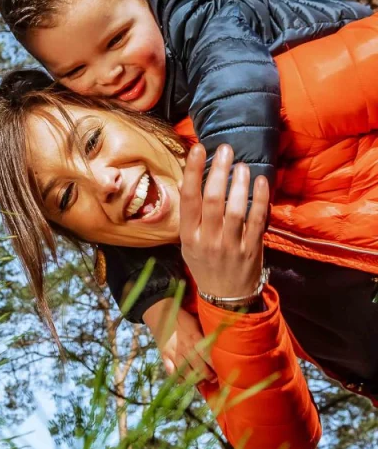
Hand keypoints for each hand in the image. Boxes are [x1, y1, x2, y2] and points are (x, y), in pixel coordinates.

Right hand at [143, 300, 215, 381]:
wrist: (161, 313)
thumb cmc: (183, 318)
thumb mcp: (196, 323)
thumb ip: (205, 334)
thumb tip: (220, 342)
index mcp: (195, 339)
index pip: (208, 356)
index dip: (216, 366)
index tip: (222, 371)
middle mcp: (186, 348)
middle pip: (199, 368)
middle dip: (208, 376)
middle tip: (213, 378)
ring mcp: (174, 353)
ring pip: (186, 373)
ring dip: (195, 380)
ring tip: (201, 381)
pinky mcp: (165, 356)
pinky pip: (171, 372)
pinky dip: (178, 378)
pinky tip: (184, 380)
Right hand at [179, 144, 268, 300]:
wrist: (226, 299)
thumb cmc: (205, 265)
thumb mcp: (189, 244)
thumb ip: (189, 216)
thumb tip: (186, 182)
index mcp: (189, 236)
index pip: (189, 199)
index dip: (192, 172)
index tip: (198, 149)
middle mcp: (208, 240)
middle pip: (212, 200)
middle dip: (218, 171)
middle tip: (225, 150)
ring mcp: (231, 245)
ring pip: (235, 209)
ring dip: (239, 184)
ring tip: (241, 165)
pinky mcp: (251, 249)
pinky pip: (257, 221)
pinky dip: (260, 200)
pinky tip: (261, 182)